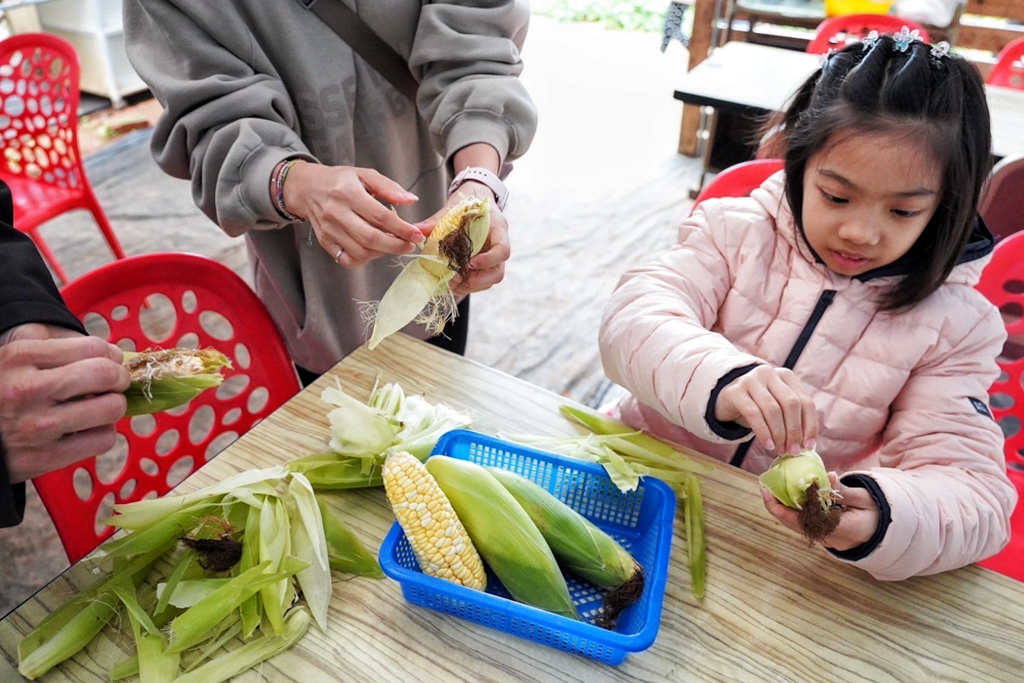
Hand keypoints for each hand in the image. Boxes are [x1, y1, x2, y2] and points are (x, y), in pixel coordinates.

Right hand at [0, 324, 129, 482]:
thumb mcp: (15, 356)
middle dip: (120, 378)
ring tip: (97, 408)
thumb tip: (112, 354)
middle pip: (106, 375)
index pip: (93, 347)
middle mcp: (28, 389)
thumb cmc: (1, 390)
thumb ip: (58, 346)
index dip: (112, 355)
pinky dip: (102, 434)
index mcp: (21, 357)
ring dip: (112, 408)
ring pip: (111, 409)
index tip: (111, 362)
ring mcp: (37, 426)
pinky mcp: (43, 458)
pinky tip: (86, 430)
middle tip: (115, 384)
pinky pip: (102, 440)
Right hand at [283, 162, 424, 266]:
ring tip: (390, 244)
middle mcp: (336, 213)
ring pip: (360, 252)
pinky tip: (372, 249)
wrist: (308, 188)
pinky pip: (347, 259)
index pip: (380, 216)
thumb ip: (389, 187)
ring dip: (381, 252)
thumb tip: (411, 200)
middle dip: (395, 245)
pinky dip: (363, 259)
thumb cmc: (340, 180)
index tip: (416, 234)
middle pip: (370, 238)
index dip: (401, 228)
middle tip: (409, 245)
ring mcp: (329, 230)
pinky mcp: (324, 242)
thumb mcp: (365, 174)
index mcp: (348, 193)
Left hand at [416, 180, 510, 295]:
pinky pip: (482, 281)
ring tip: (450, 282)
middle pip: (498, 271)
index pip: (503, 250)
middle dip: (477, 279)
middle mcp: (499, 246)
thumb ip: (436, 220)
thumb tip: (416, 230)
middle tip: (455, 278)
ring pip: (490, 279)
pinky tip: (452, 283)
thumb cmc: (466, 204)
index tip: (470, 263)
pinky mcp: (486, 265)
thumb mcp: (453, 208)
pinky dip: (468, 285)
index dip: (488, 260)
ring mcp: (494, 257)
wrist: (475, 200)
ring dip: (471, 285)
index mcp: (498, 228)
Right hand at [715, 365, 816, 453]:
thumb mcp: (777, 407)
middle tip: (793, 450)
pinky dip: (763, 432)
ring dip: (779, 434)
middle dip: (794, 431)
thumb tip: (806, 445)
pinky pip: (753, 414)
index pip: (805, 401)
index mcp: (786, 376)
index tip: (809, 446)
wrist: (725, 398)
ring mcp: (751, 380)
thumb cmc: (757, 405)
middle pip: (790, 404)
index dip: (810, 425)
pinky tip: (768, 445)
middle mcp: (769, 373)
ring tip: (779, 450)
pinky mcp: (735, 391)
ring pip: (773, 409)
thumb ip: (791, 419)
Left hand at [761, 472, 879, 549]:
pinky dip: (791, 509)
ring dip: (781, 507)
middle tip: (764, 487)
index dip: (784, 509)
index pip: (806, 520)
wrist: (884, 533)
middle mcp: (827, 537)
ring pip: (796, 525)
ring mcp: (823, 538)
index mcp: (840, 529)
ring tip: (770, 488)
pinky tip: (784, 494)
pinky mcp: (821, 534)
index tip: (771, 493)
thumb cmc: (877, 513)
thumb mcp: (865, 499)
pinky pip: (802, 523)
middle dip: (775, 506)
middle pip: (794, 524)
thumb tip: (829, 476)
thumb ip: (844, 491)